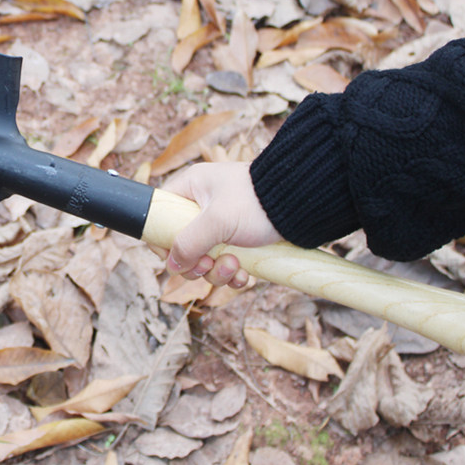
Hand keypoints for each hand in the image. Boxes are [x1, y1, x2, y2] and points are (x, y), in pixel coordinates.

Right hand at [162, 161, 282, 288]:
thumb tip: (172, 265)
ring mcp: (223, 226)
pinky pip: (225, 265)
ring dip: (217, 272)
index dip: (163, 240)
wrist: (303, 205)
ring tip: (235, 266)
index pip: (161, 215)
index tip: (175, 257)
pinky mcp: (241, 242)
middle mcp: (204, 207)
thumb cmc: (258, 202)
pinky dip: (233, 275)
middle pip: (182, 244)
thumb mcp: (217, 221)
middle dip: (197, 263)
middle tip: (210, 263)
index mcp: (192, 188)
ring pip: (204, 259)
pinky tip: (244, 275)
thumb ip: (188, 242)